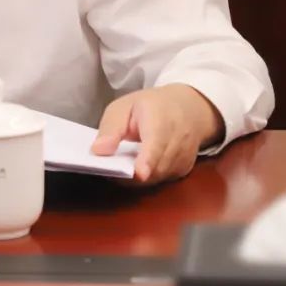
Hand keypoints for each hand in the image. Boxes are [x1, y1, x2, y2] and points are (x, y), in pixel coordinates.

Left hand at [90, 85, 222, 183]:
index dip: (147, 160)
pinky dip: (148, 177)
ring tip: (122, 164)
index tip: (138, 173)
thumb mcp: (123, 107)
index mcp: (160, 119)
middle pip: (155, 167)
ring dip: (137, 177)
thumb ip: (111, 128)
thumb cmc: (150, 106)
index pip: (156, 143)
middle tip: (110, 168)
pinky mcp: (185, 168)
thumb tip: (98, 151)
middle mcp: (178, 139)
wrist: (187, 107)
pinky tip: (138, 166)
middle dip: (131, 173)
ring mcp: (184, 156)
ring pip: (158, 177)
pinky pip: (163, 180)